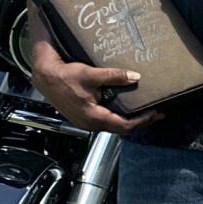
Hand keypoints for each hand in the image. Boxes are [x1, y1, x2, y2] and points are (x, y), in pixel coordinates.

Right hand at [26, 42, 152, 133]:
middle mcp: (90, 124)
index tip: (155, 113)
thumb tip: (136, 77)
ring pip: (113, 126)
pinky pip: (106, 122)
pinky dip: (119, 118)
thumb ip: (114, 76)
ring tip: (146, 113)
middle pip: (121, 129)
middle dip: (140, 122)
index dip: (142, 121)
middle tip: (157, 114)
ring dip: (130, 121)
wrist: (45, 77)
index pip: (124, 125)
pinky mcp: (83, 118)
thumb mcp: (91, 74)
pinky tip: (127, 110)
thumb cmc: (65, 76)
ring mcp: (86, 122)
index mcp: (93, 117)